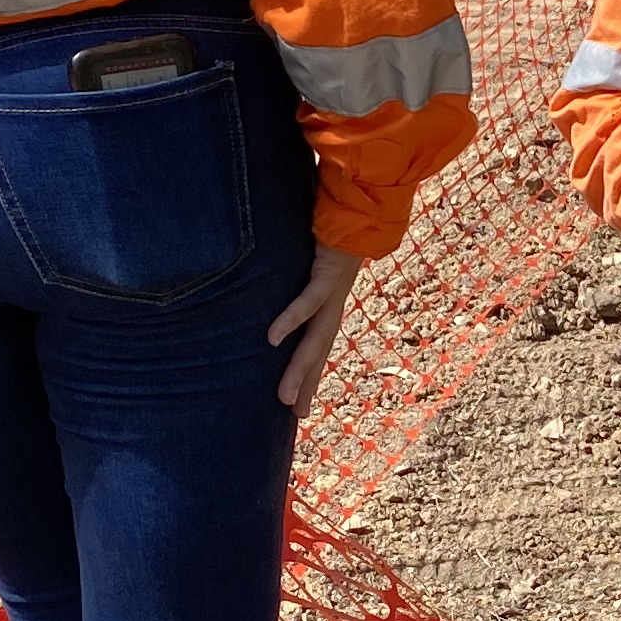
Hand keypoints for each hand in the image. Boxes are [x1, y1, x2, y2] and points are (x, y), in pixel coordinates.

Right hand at [267, 242, 363, 410]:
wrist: (355, 206)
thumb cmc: (327, 231)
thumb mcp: (305, 262)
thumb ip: (293, 281)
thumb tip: (265, 297)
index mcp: (328, 305)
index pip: (317, 347)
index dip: (309, 376)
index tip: (298, 407)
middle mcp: (333, 304)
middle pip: (318, 351)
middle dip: (306, 384)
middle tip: (294, 414)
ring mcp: (332, 291)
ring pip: (315, 338)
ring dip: (300, 368)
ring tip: (282, 396)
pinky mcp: (327, 273)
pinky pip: (308, 301)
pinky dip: (291, 319)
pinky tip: (272, 337)